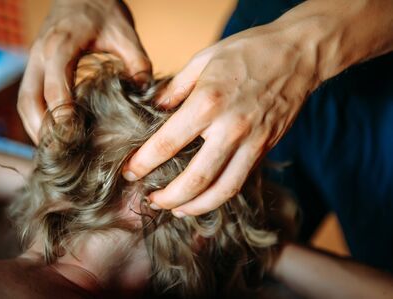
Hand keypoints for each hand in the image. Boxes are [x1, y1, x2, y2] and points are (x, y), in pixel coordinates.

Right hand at [18, 0, 151, 143]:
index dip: (61, 116)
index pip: (55, 87)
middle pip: (29, 100)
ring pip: (24, 101)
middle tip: (60, 154)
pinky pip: (28, 97)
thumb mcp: (125, 33)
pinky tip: (52, 134)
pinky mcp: (36, 67)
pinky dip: (36, 118)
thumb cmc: (103, 9)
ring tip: (54, 152)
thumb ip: (137, 64)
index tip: (73, 139)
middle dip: (41, 130)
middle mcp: (40, 55)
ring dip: (34, 128)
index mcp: (61, 46)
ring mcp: (34, 61)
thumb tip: (144, 98)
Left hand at [122, 20, 321, 216]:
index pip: (167, 143)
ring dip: (196, 207)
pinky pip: (240, 180)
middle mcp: (230, 128)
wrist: (299, 54)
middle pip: (196, 179)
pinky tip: (204, 198)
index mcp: (208, 103)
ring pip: (222, 190)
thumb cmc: (248, 51)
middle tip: (151, 200)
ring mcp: (252, 142)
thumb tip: (154, 110)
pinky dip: (220, 196)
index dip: (144, 162)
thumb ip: (175, 89)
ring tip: (176, 210)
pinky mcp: (265, 148)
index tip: (130, 172)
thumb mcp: (203, 59)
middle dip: (169, 197)